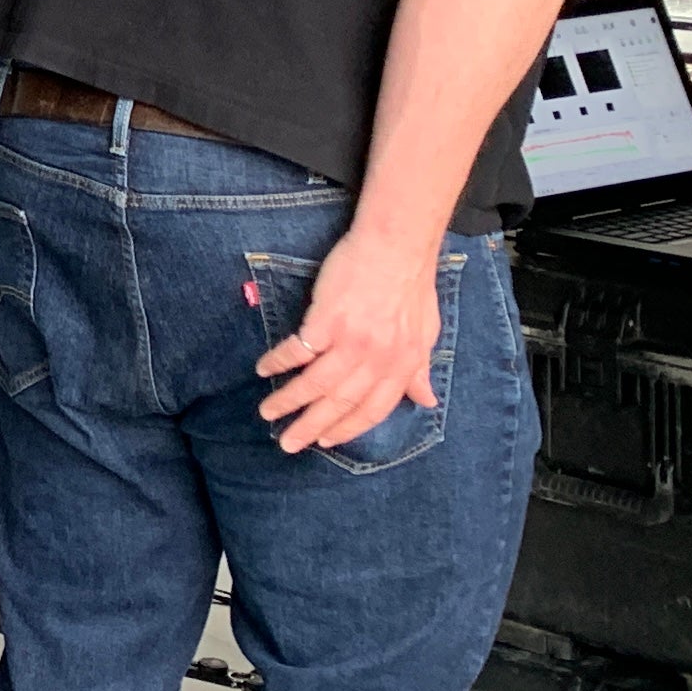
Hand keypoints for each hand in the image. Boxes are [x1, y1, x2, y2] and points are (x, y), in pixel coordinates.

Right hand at [254, 226, 443, 452]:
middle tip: (288, 444)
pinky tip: (264, 371)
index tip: (326, 441)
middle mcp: (376, 361)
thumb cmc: (411, 286)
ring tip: (267, 413)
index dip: (347, 429)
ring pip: (314, 384)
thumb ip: (419, 369)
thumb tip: (426, 400)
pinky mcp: (327, 320)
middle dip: (310, 427)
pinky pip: (297, 351)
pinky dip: (279, 363)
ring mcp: (350, 342)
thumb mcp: (425, 333)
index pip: (371, 410)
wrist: (396, 246)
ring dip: (288, 401)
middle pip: (338, 404)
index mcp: (401, 366)